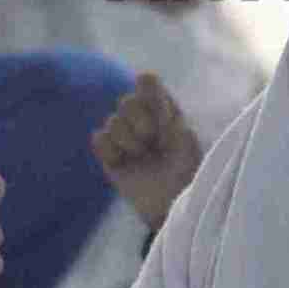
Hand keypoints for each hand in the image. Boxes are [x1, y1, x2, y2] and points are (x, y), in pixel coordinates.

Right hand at [91, 74, 202, 231]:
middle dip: (140, 124)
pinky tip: (124, 163)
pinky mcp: (109, 153)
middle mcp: (142, 116)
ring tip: (142, 156)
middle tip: (154, 143)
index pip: (147, 82)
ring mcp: (124, 134)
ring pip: (112, 122)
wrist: (170, 205)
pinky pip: (99, 139)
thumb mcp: (189, 148)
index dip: (150, 97)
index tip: (164, 121)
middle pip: (126, 101)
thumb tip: (160, 112)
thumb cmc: (187, 173)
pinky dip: (111, 151)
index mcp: (164, 108)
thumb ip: (175, 124)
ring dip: (129, 142)